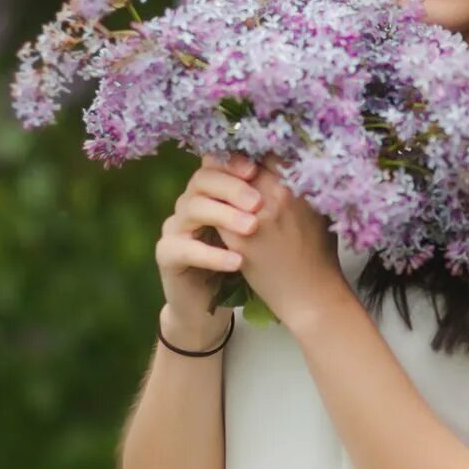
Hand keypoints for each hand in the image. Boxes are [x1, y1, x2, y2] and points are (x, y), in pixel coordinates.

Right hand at [154, 153, 261, 345]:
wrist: (212, 306)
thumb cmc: (247, 264)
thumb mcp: (263, 230)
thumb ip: (270, 201)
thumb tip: (301, 173)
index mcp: (214, 190)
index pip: (220, 162)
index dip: (238, 162)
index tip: (259, 169)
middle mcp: (191, 201)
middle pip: (204, 178)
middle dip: (233, 186)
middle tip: (258, 203)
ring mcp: (176, 226)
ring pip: (192, 207)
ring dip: (225, 215)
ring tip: (252, 228)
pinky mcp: (167, 253)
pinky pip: (185, 248)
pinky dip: (212, 254)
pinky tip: (237, 262)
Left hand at [213, 152, 345, 325]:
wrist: (310, 295)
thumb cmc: (321, 253)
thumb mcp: (320, 210)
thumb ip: (303, 183)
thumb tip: (289, 158)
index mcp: (298, 185)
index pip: (268, 148)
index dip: (254, 145)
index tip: (247, 148)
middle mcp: (276, 194)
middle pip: (241, 160)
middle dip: (232, 160)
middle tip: (224, 161)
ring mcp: (254, 215)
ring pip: (223, 182)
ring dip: (217, 181)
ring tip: (214, 183)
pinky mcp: (236, 238)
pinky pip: (215, 209)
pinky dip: (212, 205)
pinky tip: (211, 206)